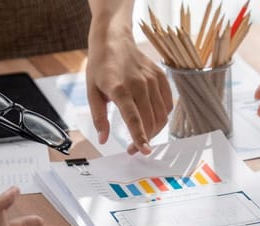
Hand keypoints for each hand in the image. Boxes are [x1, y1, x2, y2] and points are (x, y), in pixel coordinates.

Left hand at [86, 27, 171, 154]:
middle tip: (134, 149)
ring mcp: (153, 80)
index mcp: (119, 88)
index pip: (133, 118)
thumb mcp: (91, 91)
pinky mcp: (161, 76)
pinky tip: (152, 119)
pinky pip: (168, 103)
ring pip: (161, 114)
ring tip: (143, 136)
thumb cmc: (100, 67)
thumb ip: (98, 117)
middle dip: (145, 139)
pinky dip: (162, 116)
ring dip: (154, 130)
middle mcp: (139, 84)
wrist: (113, 40)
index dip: (140, 136)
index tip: (144, 151)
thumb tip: (103, 139)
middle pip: (150, 120)